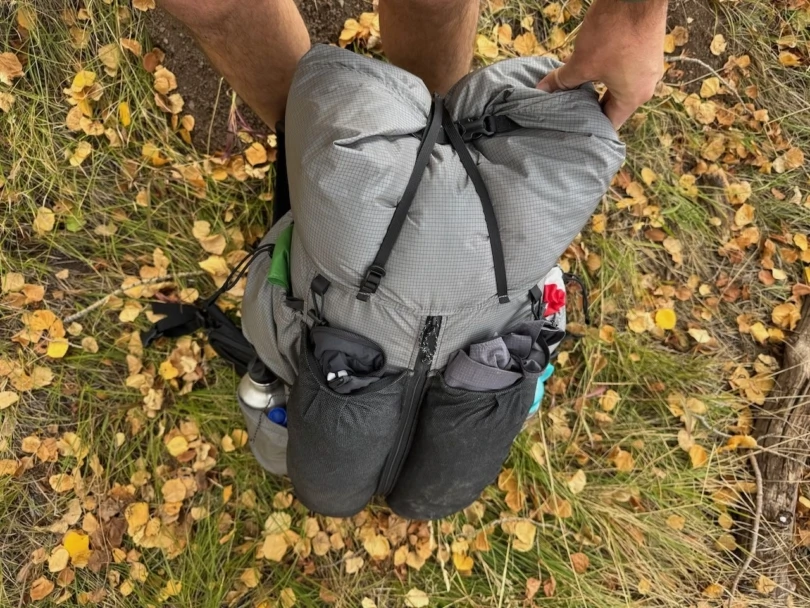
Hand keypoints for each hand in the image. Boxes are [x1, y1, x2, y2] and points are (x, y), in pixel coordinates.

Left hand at [537, 0, 667, 128]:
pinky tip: (590, 69)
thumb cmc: (613, 32)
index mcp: (633, 97)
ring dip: (598, 88)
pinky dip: (608, 72)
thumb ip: (562, 80)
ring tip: (575, 91)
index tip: (571, 130)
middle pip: (614, 106)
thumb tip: (541, 90)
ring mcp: (649, 67)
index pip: (610, 124)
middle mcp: (647, 86)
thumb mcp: (582, 61)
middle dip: (590, 107)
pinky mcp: (647, 50)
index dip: (589, 128)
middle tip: (567, 112)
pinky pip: (626, 70)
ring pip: (619, 86)